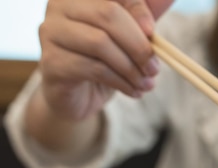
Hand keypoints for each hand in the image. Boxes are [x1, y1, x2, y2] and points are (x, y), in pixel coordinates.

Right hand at [37, 0, 173, 120]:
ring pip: (100, 43)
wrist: (80, 96)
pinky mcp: (50, 62)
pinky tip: (133, 91)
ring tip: (147, 84)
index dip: (139, 10)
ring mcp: (50, 32)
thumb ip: (145, 13)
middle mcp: (59, 6)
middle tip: (154, 68)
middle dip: (138, 45)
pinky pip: (93, 68)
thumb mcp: (130, 34)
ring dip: (131, 68)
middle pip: (107, 14)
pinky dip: (121, 82)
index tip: (154, 35)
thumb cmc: (107, 60)